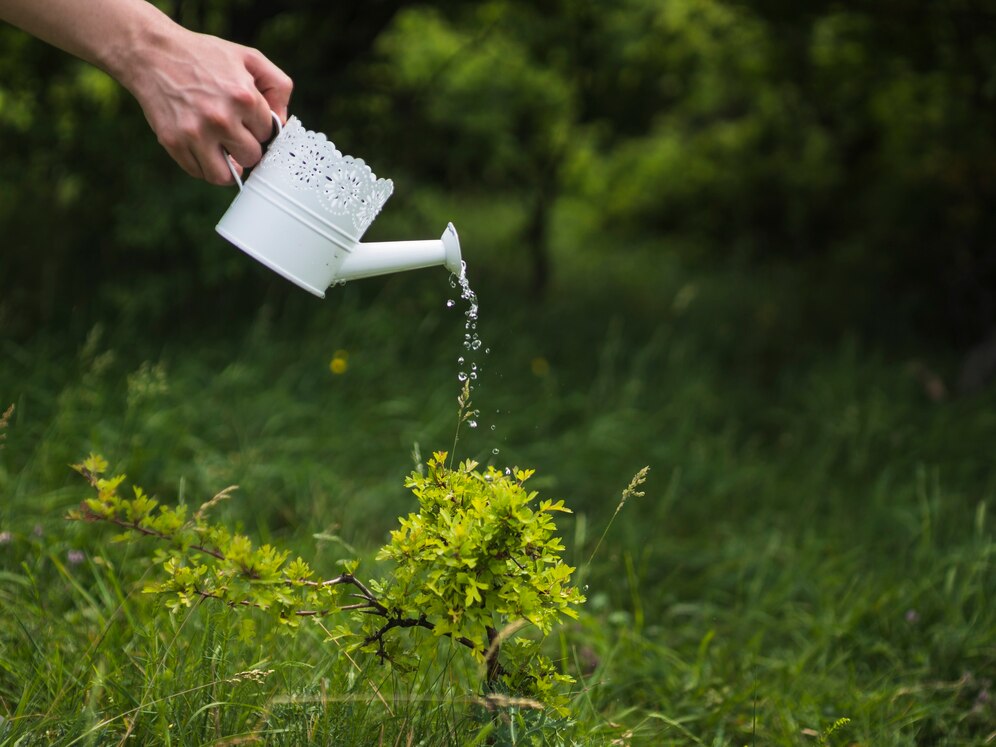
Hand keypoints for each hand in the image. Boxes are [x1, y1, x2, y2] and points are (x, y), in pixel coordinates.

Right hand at [122, 26, 292, 184]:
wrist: (151, 52)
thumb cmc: (204, 56)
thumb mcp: (249, 58)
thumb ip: (278, 86)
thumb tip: (283, 122)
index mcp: (244, 97)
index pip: (268, 134)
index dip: (258, 127)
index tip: (247, 119)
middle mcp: (221, 118)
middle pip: (251, 157)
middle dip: (246, 147)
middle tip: (235, 134)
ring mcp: (195, 133)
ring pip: (225, 176)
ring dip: (228, 167)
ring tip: (225, 153)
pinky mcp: (173, 142)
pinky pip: (198, 173)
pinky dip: (204, 166)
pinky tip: (204, 149)